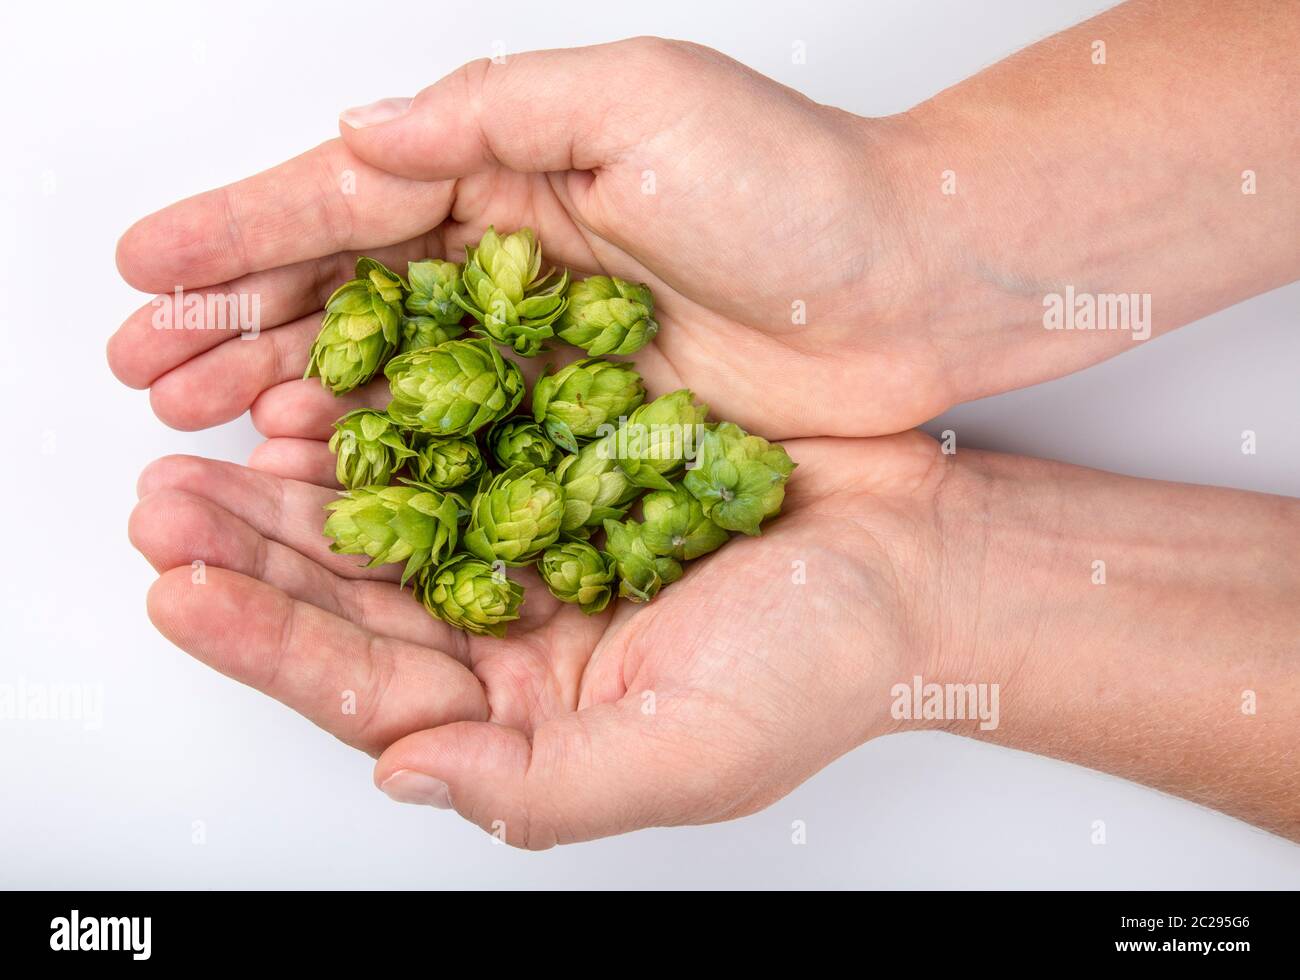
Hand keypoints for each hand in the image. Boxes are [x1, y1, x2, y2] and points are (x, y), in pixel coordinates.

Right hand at [108, 38, 948, 443]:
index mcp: (512, 165)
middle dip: (238, 325)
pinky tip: (328, 473)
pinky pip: (463, 437)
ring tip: (204, 426)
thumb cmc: (799, 187)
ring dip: (292, 394)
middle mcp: (513, 254)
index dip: (241, 234)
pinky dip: (390, 455)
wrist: (912, 288)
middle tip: (143, 371)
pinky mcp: (584, 417)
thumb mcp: (644, 103)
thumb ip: (495, 114)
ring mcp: (543, 343)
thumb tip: (364, 133)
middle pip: (347, 291)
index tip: (144, 268)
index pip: (348, 198)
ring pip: (390, 371)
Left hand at [128, 431, 946, 845]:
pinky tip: (338, 393)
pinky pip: (461, 442)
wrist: (914, 561)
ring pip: (392, 518)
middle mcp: (519, 639)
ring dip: (304, 486)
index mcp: (530, 719)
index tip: (184, 594)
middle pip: (358, 601)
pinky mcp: (569, 467)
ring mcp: (540, 545)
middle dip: (254, 558)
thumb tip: (409, 773)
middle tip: (166, 505)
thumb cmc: (822, 667)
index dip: (271, 645)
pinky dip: (398, 420)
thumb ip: (540, 786)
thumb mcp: (685, 751)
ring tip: (216, 441)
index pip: (372, 690)